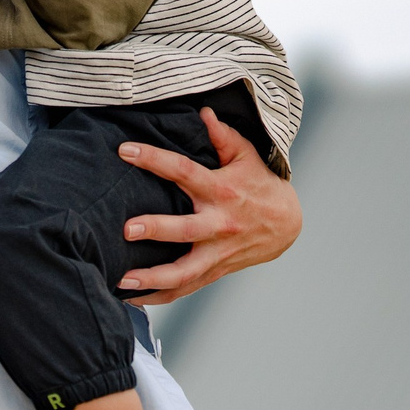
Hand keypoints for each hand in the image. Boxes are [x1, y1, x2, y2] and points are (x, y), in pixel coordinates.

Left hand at [115, 106, 300, 304]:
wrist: (286, 225)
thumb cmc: (259, 184)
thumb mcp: (247, 156)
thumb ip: (223, 135)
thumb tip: (203, 110)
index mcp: (221, 190)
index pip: (184, 171)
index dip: (154, 159)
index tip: (125, 150)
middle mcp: (218, 224)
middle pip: (186, 230)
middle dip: (157, 230)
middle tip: (126, 229)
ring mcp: (216, 252)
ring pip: (185, 272)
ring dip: (154, 278)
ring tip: (123, 280)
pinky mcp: (214, 271)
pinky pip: (185, 289)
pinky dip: (160, 296)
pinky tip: (132, 299)